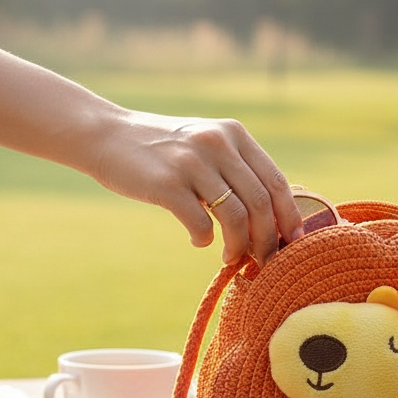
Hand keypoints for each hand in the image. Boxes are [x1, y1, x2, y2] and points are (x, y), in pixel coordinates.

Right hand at [92, 111, 302, 266]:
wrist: (106, 136)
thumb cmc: (163, 151)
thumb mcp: (206, 145)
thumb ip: (237, 169)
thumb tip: (273, 218)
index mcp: (234, 135)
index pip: (275, 181)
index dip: (288, 216)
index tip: (292, 242)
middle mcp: (217, 144)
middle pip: (261, 203)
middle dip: (267, 240)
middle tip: (262, 261)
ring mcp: (192, 162)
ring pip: (236, 217)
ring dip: (239, 247)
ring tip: (232, 258)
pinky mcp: (166, 183)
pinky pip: (200, 223)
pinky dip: (205, 239)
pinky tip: (199, 241)